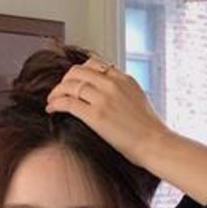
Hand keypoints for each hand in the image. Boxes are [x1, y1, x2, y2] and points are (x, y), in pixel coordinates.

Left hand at [45, 58, 167, 177]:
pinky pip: (68, 103)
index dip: (79, 72)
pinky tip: (51, 109)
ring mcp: (103, 99)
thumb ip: (122, 90)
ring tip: (52, 100)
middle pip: (78, 71)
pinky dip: (56, 104)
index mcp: (123, 78)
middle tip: (59, 91)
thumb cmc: (148, 127)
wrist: (155, 143)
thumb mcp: (138, 97)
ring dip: (56, 92)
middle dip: (65, 80)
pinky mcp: (96, 116)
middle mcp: (112, 84)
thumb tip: (108, 91)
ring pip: (70, 85)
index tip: (73, 81)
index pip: (94, 64)